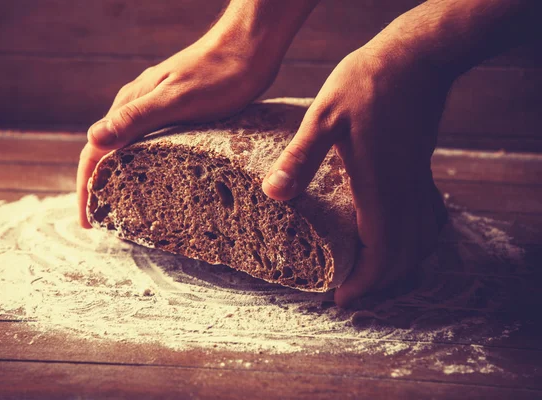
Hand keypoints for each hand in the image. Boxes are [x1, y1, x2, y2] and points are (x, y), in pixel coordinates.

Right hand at [77, 34, 279, 227]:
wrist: (248, 48)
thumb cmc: (218, 74)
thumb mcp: (177, 99)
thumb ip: (136, 118)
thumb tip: (93, 140)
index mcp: (130, 104)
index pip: (94, 151)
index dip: (87, 188)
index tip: (87, 221)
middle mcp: (137, 106)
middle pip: (107, 152)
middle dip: (100, 188)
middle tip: (104, 222)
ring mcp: (157, 108)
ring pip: (128, 148)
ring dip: (120, 178)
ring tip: (125, 209)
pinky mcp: (177, 112)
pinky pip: (151, 144)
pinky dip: (144, 166)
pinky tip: (156, 178)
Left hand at [262, 45, 451, 306]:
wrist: (416, 57)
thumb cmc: (367, 84)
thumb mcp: (324, 117)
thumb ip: (300, 158)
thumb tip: (272, 194)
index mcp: (379, 188)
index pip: (381, 253)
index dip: (365, 282)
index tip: (342, 299)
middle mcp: (404, 192)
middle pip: (404, 256)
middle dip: (380, 283)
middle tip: (350, 293)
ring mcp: (418, 182)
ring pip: (420, 240)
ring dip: (398, 265)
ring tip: (370, 274)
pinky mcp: (421, 169)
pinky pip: (428, 218)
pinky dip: (415, 239)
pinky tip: (398, 236)